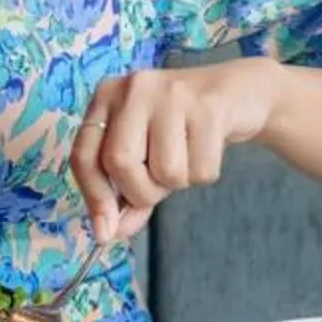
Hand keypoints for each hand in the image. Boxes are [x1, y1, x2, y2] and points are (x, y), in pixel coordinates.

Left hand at [71, 59, 281, 244]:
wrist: (237, 94)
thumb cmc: (181, 130)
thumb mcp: (145, 156)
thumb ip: (125, 194)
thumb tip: (110, 233)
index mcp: (107, 98)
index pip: (84, 154)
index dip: (94, 197)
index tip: (105, 233)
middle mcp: (134, 89)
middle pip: (120, 162)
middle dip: (140, 192)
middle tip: (159, 187)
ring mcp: (171, 94)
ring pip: (164, 170)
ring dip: (178, 183)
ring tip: (187, 158)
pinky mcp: (208, 106)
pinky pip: (200, 169)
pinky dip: (204, 174)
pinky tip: (208, 149)